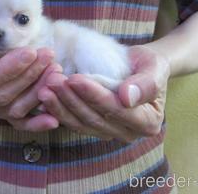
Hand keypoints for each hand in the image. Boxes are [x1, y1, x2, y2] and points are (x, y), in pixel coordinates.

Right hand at [0, 27, 59, 131]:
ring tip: (55, 72)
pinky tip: (53, 118)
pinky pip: (16, 123)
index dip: (8, 69)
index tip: (29, 53)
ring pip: (13, 108)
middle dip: (29, 76)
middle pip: (2, 95)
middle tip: (48, 57)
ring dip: (37, 92)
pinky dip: (35, 123)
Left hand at [37, 45, 169, 141]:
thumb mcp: (155, 67)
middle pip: (95, 118)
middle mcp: (128, 133)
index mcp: (148, 123)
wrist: (141, 67)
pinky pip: (73, 122)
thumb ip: (146, 84)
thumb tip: (127, 98)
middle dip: (71, 99)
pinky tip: (43, 98)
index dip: (94, 95)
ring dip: (59, 106)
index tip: (75, 78)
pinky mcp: (93, 128)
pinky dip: (57, 110)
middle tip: (52, 80)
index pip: (116, 109)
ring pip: (80, 123)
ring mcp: (109, 133)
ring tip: (44, 87)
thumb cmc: (150, 64)